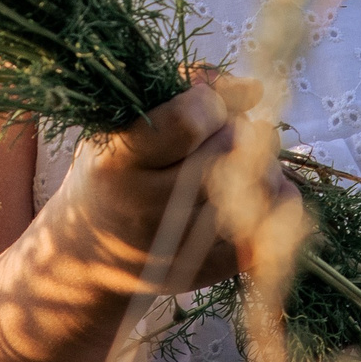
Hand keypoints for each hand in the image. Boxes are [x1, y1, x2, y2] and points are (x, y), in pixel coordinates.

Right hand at [49, 71, 296, 296]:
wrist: (87, 254)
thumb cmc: (114, 171)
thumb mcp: (125, 122)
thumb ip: (184, 88)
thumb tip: (252, 89)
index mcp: (117, 162)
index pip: (189, 120)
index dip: (210, 100)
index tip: (205, 102)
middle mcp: (143, 208)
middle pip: (227, 152)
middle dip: (238, 128)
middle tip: (228, 127)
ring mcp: (174, 248)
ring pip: (252, 190)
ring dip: (261, 162)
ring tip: (241, 155)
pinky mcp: (201, 273)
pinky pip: (263, 231)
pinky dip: (273, 202)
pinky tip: (257, 186)